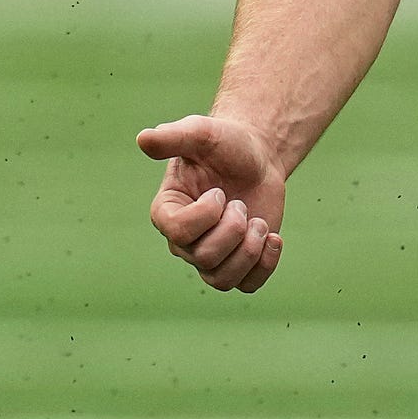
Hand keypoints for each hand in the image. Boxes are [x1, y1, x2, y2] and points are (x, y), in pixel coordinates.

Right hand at [138, 114, 286, 292]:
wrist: (255, 155)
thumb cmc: (224, 143)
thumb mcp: (200, 133)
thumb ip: (172, 136)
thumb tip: (143, 139)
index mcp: (167, 211)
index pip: (177, 232)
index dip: (206, 215)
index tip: (219, 191)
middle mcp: (184, 240)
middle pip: (204, 258)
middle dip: (234, 229)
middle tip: (242, 204)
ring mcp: (211, 254)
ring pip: (223, 279)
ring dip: (250, 251)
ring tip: (259, 223)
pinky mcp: (238, 261)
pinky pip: (247, 285)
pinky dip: (265, 265)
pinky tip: (273, 238)